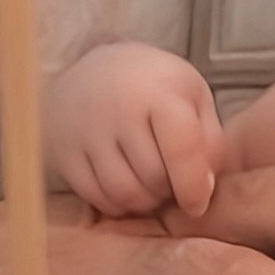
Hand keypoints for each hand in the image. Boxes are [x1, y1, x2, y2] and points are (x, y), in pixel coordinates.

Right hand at [48, 40, 223, 217]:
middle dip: (170, 191)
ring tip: (152, 187)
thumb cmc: (152, 85)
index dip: (194, 186)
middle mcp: (117, 110)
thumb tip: (205, 189)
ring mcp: (86, 132)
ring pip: (123, 194)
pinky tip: (127, 187)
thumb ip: (209, 140)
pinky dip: (117, 204)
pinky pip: (96, 198)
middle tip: (172, 183)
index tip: (198, 204)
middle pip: (153, 178)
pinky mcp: (65, 153)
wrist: (92, 69)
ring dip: (144, 203)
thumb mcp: (192, 95)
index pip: (182, 150)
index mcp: (157, 92)